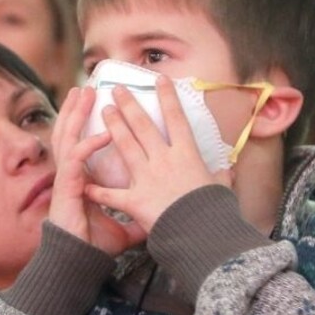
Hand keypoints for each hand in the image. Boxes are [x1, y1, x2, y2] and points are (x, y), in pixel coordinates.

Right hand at [50, 87, 145, 254]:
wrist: (78, 260)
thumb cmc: (95, 243)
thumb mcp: (125, 224)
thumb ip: (140, 212)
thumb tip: (162, 210)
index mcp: (84, 178)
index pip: (83, 143)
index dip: (86, 124)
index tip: (98, 104)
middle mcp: (74, 174)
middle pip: (72, 133)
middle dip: (77, 109)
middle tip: (87, 87)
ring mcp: (69, 179)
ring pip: (68, 138)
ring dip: (75, 115)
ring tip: (83, 94)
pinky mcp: (68, 187)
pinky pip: (76, 160)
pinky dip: (88, 145)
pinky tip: (102, 134)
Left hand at [85, 76, 232, 231]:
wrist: (202, 234)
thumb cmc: (214, 211)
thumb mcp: (222, 188)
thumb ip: (222, 176)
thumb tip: (230, 168)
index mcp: (187, 155)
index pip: (176, 119)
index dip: (167, 97)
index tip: (159, 80)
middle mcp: (164, 160)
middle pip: (143, 126)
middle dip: (129, 105)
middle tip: (117, 90)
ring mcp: (147, 178)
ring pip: (125, 146)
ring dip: (113, 127)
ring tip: (104, 111)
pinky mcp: (135, 200)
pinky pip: (112, 195)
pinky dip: (97, 192)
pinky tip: (85, 186)